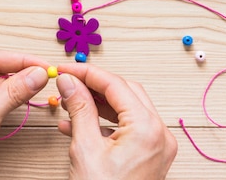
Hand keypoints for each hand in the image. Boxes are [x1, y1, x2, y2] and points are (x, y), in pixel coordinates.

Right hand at [55, 63, 176, 179]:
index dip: (88, 74)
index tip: (66, 69)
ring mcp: (157, 146)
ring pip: (127, 109)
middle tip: (70, 81)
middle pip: (126, 92)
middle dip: (95, 85)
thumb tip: (70, 81)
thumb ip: (79, 108)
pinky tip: (78, 124)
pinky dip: (105, 123)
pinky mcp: (150, 156)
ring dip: (98, 104)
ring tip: (71, 102)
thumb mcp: (85, 148)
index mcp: (147, 128)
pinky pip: (128, 128)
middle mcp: (159, 134)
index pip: (116, 85)